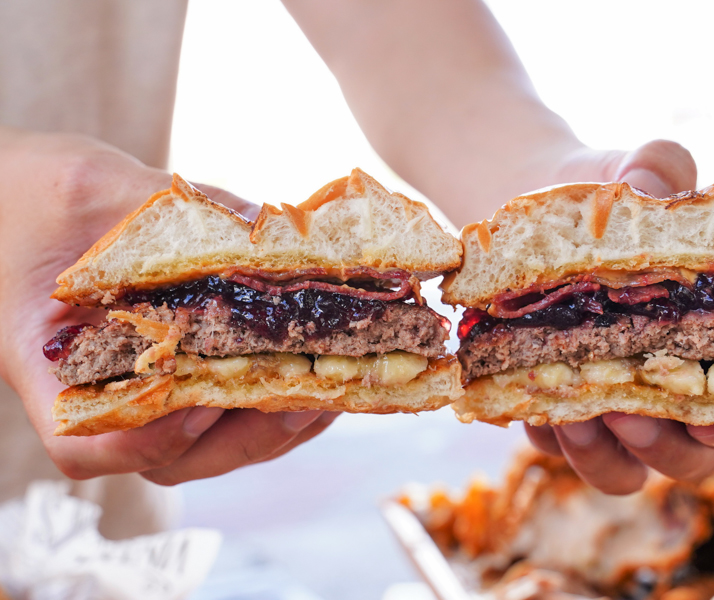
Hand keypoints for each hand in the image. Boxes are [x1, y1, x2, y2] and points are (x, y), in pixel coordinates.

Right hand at [0, 127, 336, 484]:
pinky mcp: (183, 373)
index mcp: (49, 363)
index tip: (198, 407)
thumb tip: (260, 228)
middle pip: (171, 458)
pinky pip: (230, 412)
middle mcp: (100, 394)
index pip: (85, 443)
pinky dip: (280, 400)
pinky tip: (327, 368)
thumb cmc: (43, 194)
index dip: (146, 440)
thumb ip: (158, 207)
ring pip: (211, 446)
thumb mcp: (91, 186)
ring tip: (335, 388)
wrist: (33, 199)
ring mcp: (145, 391)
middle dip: (246, 438)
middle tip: (307, 400)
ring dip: (277, 428)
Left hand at [524, 139, 713, 494]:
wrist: (534, 207)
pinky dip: (545, 431)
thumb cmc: (608, 193)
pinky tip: (527, 399)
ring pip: (617, 466)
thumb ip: (660, 166)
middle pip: (684, 454)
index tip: (713, 417)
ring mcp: (609, 404)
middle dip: (662, 448)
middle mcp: (666, 386)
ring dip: (598, 455)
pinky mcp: (553, 402)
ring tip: (572, 417)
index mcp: (712, 341)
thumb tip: (655, 178)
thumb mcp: (637, 169)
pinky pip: (553, 442)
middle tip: (631, 416)